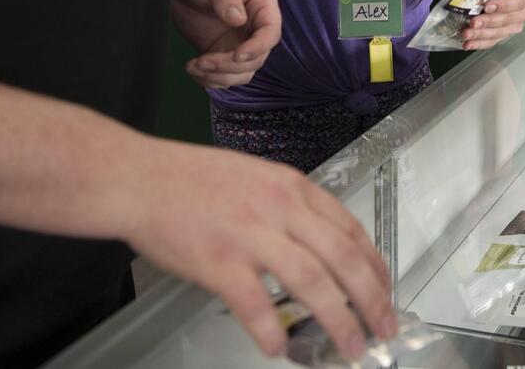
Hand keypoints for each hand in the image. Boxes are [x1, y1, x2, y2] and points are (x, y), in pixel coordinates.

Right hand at [121, 139, 396, 359]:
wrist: (139, 177)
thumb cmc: (190, 178)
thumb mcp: (255, 176)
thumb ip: (287, 206)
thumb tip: (316, 243)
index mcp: (291, 187)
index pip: (350, 228)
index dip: (374, 264)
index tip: (385, 288)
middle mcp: (279, 208)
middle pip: (343, 257)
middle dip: (372, 298)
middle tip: (385, 327)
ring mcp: (250, 235)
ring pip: (313, 281)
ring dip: (339, 320)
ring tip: (350, 347)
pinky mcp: (218, 261)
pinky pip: (255, 304)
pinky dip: (271, 331)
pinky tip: (280, 349)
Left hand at [169, 0, 281, 88]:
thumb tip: (239, 20)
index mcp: (262, 5)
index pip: (270, 32)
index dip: (258, 47)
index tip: (237, 56)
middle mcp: (255, 27)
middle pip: (256, 58)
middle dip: (231, 66)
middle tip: (203, 61)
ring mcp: (238, 42)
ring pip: (241, 73)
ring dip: (220, 77)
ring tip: (194, 67)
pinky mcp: (220, 53)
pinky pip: (223, 76)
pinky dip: (209, 79)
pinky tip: (192, 68)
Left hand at [460, 0, 524, 50]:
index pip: (519, 1)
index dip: (504, 5)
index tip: (486, 6)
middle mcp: (524, 11)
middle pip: (509, 20)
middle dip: (489, 22)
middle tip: (473, 22)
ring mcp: (514, 24)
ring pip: (500, 33)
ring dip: (482, 35)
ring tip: (466, 33)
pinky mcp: (502, 33)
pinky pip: (492, 40)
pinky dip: (479, 43)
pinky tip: (468, 43)